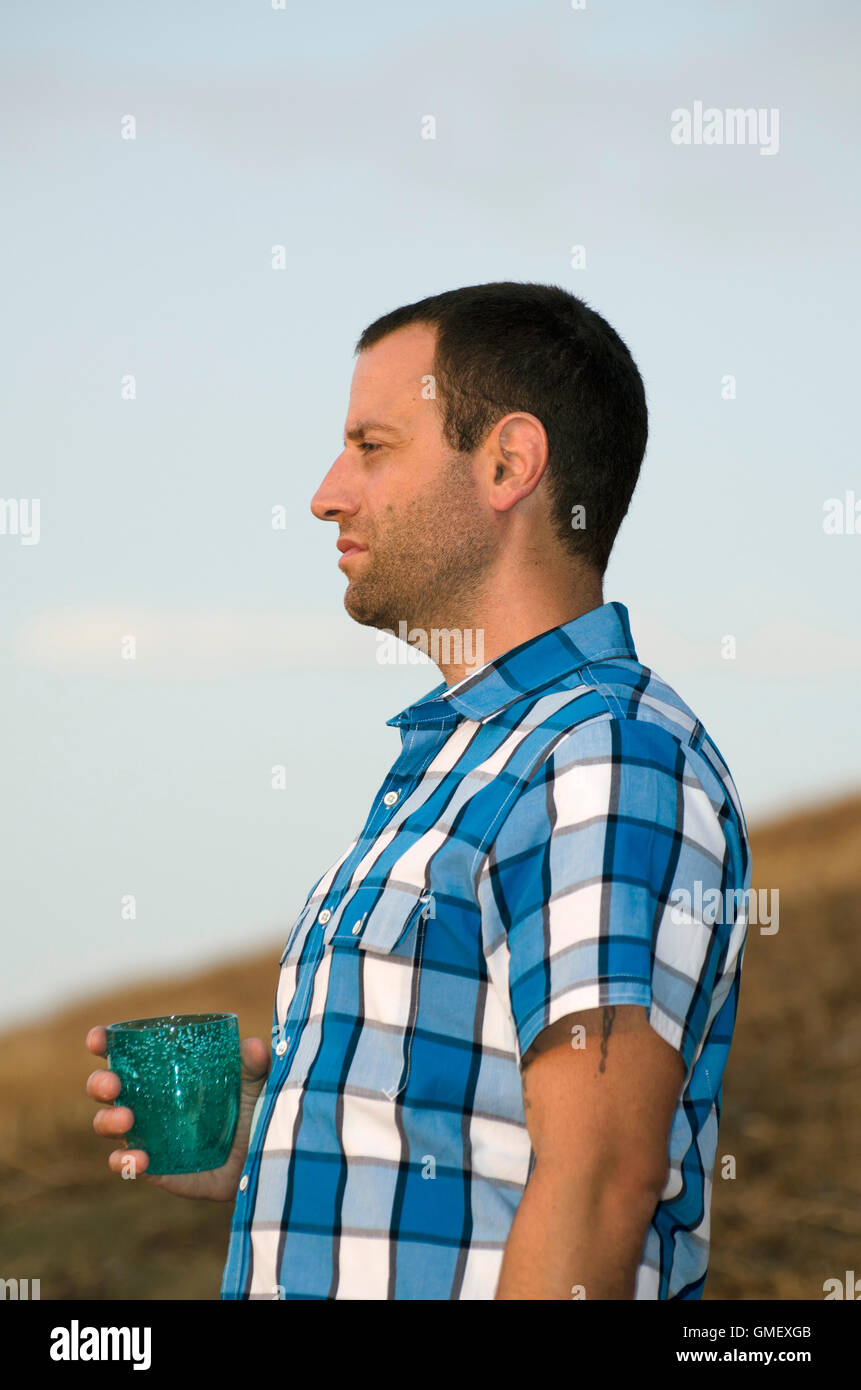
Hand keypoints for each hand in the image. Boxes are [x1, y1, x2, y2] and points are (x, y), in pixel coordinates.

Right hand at [86, 1025, 269, 1201]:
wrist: (266, 1158)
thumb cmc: (254, 1110)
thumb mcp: (256, 1082)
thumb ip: (255, 1063)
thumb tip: (253, 1046)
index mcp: (164, 1073)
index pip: (125, 1054)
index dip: (104, 1044)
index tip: (97, 1039)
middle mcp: (149, 1103)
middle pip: (107, 1090)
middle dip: (100, 1084)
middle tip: (112, 1085)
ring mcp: (149, 1136)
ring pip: (109, 1126)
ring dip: (108, 1121)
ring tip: (126, 1119)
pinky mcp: (157, 1168)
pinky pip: (129, 1166)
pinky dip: (126, 1162)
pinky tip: (138, 1158)